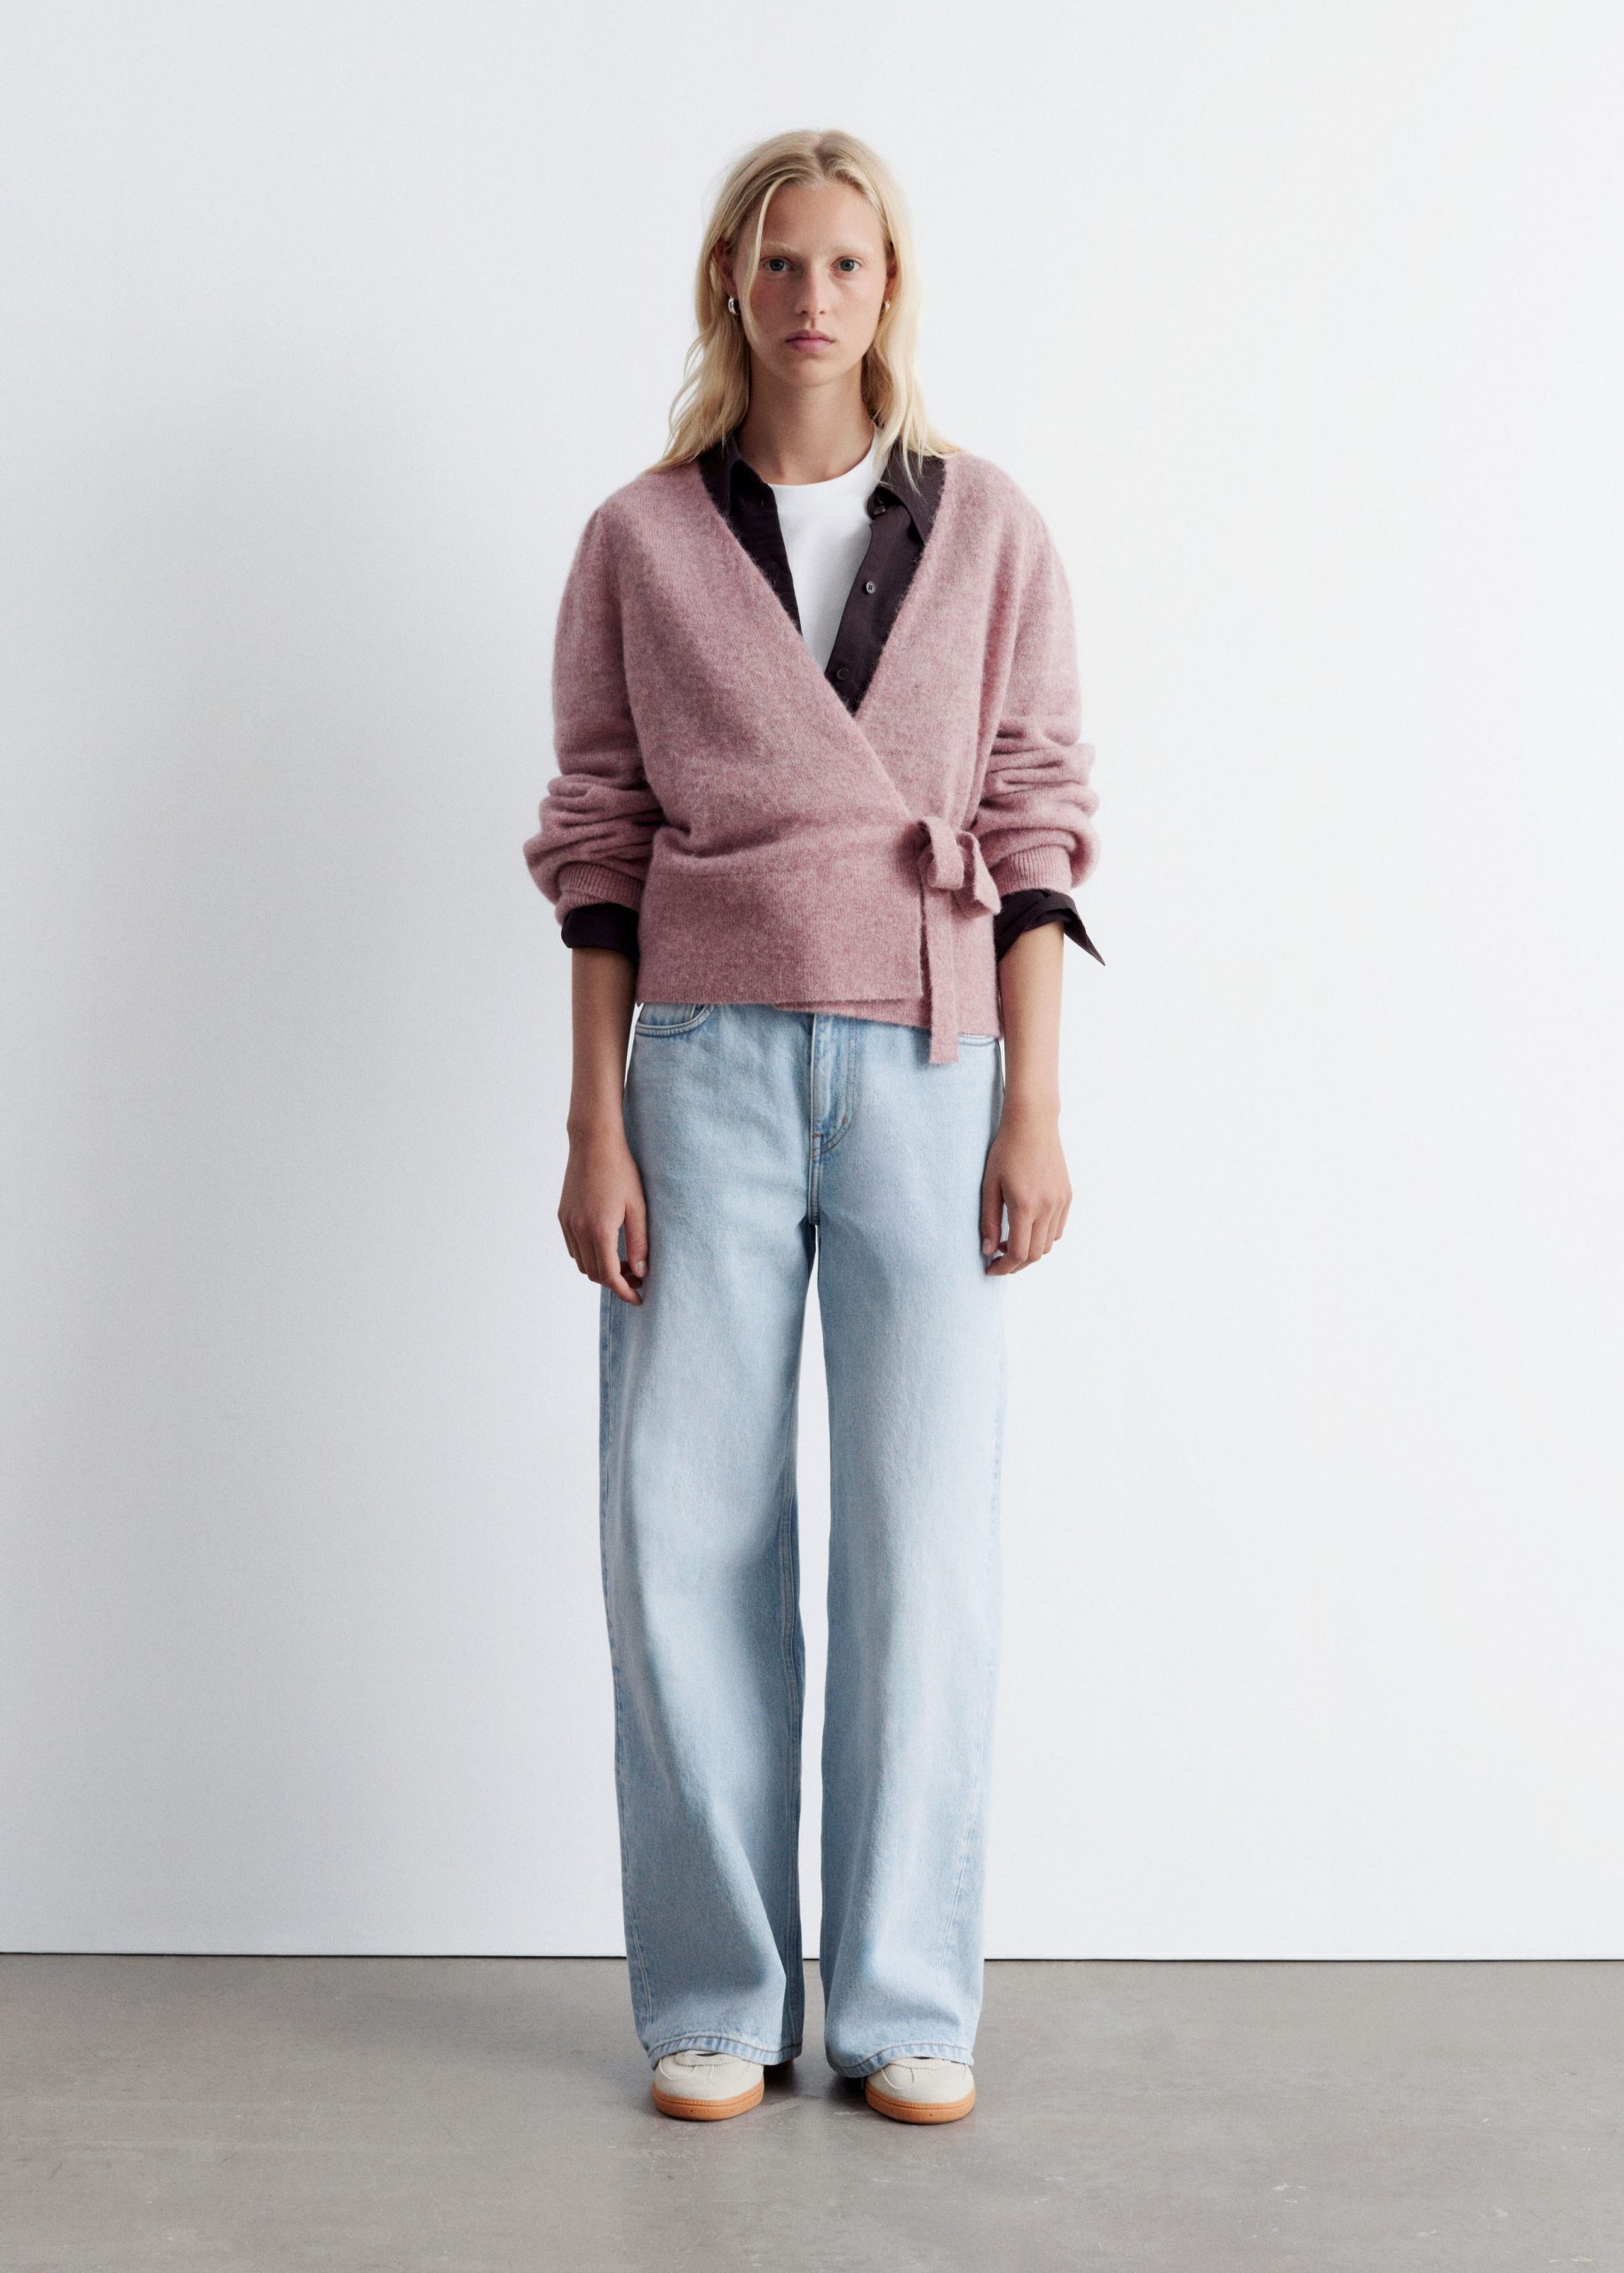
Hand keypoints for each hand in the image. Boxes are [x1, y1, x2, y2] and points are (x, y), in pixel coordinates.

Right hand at [559, 1124, 647, 1303]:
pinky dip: (589, 1255)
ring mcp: (567, 1223)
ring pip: (582, 1263)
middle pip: (594, 1274)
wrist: (593, 1142)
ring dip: (601, 1269)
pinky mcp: (563, 1216)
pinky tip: (607, 1245)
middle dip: (616, 1282)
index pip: (610, 1276)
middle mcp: (578, 1230)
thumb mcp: (638, 1207)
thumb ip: (639, 1242)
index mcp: (599, 1230)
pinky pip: (574, 1247)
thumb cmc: (621, 1171)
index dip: (625, 1292)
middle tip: (637, 1276)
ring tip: (624, 1261)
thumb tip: (641, 1272)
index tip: (639, 1299)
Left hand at [980, 1100, 1071, 1274]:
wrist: (1034, 1124)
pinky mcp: (1067, 1196)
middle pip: (1035, 1254)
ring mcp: (1061, 1202)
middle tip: (998, 1260)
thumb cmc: (1006, 1151)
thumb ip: (989, 1220)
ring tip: (1009, 1242)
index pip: (1018, 1252)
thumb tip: (988, 1250)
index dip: (1004, 1267)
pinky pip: (1058, 1229)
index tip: (990, 1268)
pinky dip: (1043, 1237)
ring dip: (1030, 1251)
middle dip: (1015, 1264)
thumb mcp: (989, 1185)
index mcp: (1025, 1205)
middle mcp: (1047, 1207)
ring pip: (1048, 1244)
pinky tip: (1027, 1228)